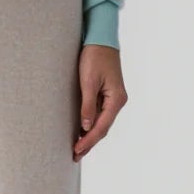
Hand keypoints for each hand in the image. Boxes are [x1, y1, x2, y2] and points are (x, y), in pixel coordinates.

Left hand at [73, 44, 126, 159]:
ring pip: (102, 123)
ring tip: (77, 148)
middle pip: (103, 128)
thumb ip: (88, 105)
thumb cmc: (94, 56)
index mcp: (116, 99)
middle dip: (89, 142)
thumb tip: (86, 127)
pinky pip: (100, 114)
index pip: (101, 127)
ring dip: (90, 135)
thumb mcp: (89, 81)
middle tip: (74, 155)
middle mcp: (118, 101)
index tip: (76, 150)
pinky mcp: (107, 94)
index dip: (88, 140)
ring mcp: (113, 98)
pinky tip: (82, 131)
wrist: (100, 38)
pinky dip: (91, 124)